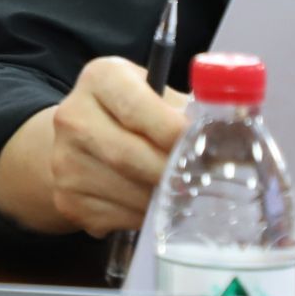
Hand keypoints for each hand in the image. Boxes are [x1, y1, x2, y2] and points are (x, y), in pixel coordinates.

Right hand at [48, 56, 187, 235]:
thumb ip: (189, 111)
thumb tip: (230, 144)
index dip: (176, 133)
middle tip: (204, 184)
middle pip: (132, 156)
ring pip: (129, 193)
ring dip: (163, 201)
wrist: (80, 138)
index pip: (137, 107)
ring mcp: (64, 159)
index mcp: (100, 78)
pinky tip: (148, 204)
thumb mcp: (159, 96)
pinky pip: (118, 217)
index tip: (205, 152)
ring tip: (178, 194)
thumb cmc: (137, 115)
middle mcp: (72, 115)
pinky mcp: (66, 197)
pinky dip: (143, 217)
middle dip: (174, 175)